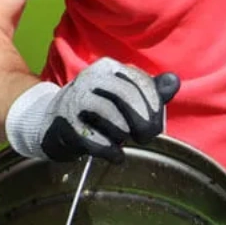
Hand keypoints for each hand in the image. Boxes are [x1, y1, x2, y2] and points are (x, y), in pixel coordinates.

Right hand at [5, 57, 180, 163]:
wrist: (51, 122)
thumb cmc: (98, 109)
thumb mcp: (126, 96)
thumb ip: (152, 90)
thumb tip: (174, 81)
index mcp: (108, 68)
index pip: (139, 82)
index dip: (154, 104)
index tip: (158, 122)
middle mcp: (90, 79)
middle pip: (126, 96)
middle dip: (143, 121)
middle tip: (147, 136)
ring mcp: (74, 101)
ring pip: (111, 117)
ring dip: (124, 134)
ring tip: (123, 139)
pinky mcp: (64, 125)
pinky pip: (95, 140)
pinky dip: (110, 151)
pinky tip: (116, 156)